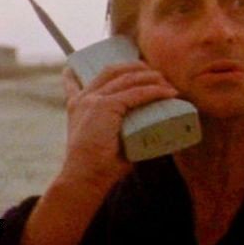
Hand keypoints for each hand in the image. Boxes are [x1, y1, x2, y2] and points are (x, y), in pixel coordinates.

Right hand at [59, 61, 177, 193]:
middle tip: (156, 75)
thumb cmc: (97, 167)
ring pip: (127, 78)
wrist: (84, 177)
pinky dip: (155, 91)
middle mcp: (83, 99)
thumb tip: (148, 139)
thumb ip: (119, 136)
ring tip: (168, 84)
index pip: (74, 82)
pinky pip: (136, 93)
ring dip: (151, 78)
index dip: (82, 71)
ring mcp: (94, 100)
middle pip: (112, 70)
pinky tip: (168, 93)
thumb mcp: (104, 144)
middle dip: (136, 67)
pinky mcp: (105, 107)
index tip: (96, 67)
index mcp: (76, 106)